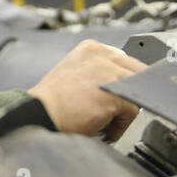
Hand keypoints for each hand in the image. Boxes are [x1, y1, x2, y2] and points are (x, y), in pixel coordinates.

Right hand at [28, 39, 146, 141]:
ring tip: (105, 120)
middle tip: (112, 110)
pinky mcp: (111, 95)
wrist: (38, 115)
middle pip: (138, 74)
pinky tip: (102, 127)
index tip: (118, 95)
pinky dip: (120, 125)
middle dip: (128, 95)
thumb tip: (120, 82)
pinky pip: (132, 112)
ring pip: (136, 92)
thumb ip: (98, 71)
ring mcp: (108, 74)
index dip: (125, 81)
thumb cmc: (51, 102)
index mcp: (92, 49)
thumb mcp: (74, 73)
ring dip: (123, 110)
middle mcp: (101, 56)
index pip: (126, 61)